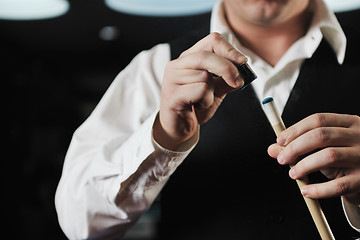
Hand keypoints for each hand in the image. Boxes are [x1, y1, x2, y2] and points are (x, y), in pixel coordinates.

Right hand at [153, 33, 246, 149]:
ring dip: (212, 93)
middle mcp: (177, 65)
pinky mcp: (171, 95)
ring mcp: (172, 79)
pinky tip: (197, 107)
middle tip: (238, 82)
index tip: (243, 63)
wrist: (179, 128)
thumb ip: (227, 79)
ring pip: (204, 76)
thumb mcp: (217, 90)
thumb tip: (244, 70)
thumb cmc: (196, 106)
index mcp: (189, 58)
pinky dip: (206, 101)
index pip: (212, 41)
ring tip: (204, 101)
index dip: (230, 50)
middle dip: (227, 68)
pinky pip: (200, 91)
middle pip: (206, 55)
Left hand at [268, 113, 359, 204]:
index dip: (295, 129)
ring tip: (293, 174)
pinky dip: (318, 189)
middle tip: (282, 159)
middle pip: (321, 135)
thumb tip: (272, 149)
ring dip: (304, 165)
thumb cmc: (343, 160)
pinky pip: (338, 185)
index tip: (280, 141)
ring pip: (329, 156)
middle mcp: (359, 137)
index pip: (318, 120)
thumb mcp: (322, 149)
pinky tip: (306, 190)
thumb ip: (298, 146)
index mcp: (349, 123)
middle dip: (296, 147)